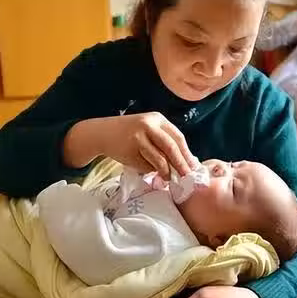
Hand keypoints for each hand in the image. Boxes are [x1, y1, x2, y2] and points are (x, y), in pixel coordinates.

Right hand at [69, 112, 197, 177]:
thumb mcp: (149, 130)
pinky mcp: (129, 150)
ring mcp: (138, 137)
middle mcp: (148, 125)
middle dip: (181, 164)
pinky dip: (150, 171)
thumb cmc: (131, 133)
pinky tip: (150, 171)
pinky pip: (146, 165)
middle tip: (187, 177)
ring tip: (168, 178)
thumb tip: (187, 161)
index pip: (178, 137)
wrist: (103, 132)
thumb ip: (165, 141)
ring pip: (159, 159)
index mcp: (158, 119)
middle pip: (171, 147)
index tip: (194, 166)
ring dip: (166, 171)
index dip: (187, 153)